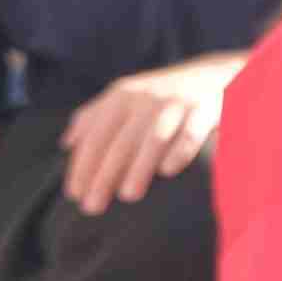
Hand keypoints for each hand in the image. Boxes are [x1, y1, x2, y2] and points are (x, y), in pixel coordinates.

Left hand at [63, 58, 231, 210]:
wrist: (215, 74)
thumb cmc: (160, 96)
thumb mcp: (125, 96)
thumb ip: (94, 116)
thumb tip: (66, 143)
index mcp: (121, 97)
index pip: (95, 135)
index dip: (82, 164)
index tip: (74, 194)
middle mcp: (145, 98)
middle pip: (120, 142)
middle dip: (104, 175)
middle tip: (92, 206)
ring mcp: (175, 103)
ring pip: (153, 139)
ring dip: (139, 167)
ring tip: (127, 196)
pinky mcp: (203, 110)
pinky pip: (189, 133)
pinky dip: (179, 151)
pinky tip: (168, 171)